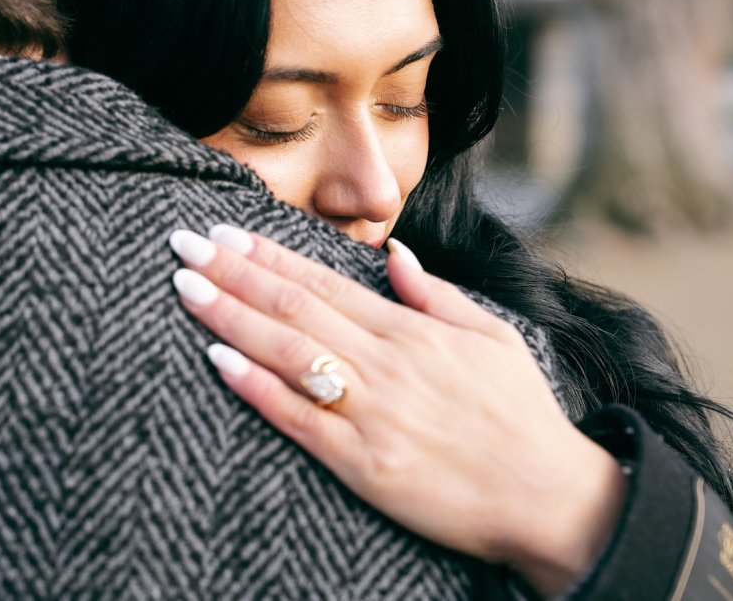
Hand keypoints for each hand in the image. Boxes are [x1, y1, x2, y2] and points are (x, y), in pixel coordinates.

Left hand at [167, 226, 626, 597]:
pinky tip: (217, 360)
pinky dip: (255, 388)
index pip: (322, 281)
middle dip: (231, 273)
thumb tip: (394, 254)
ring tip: (186, 286)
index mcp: (409, 331)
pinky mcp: (363, 463)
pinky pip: (297, 419)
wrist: (550, 498)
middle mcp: (383, 364)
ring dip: (229, 317)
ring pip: (286, 353)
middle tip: (182, 244)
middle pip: (292, 307)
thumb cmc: (521, 416)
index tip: (224, 233)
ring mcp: (370, 413)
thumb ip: (435, 294)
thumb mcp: (492, 337)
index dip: (266, 256)